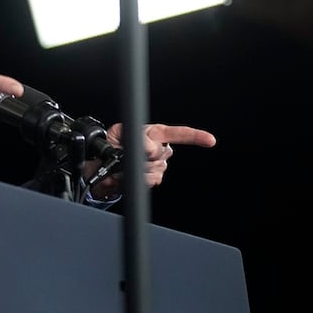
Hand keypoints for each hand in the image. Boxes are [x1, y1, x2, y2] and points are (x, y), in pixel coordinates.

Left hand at [91, 122, 216, 196]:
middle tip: (126, 153)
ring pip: (156, 168)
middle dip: (145, 154)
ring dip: (138, 167)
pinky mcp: (154, 179)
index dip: (195, 136)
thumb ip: (137, 137)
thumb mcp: (118, 134)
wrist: (102, 167)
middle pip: (163, 153)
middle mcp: (159, 149)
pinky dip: (139, 177)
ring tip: (125, 163)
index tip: (210, 140)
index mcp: (153, 134)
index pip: (178, 133)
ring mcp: (158, 165)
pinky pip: (152, 179)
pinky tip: (129, 173)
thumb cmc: (110, 146)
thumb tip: (153, 147)